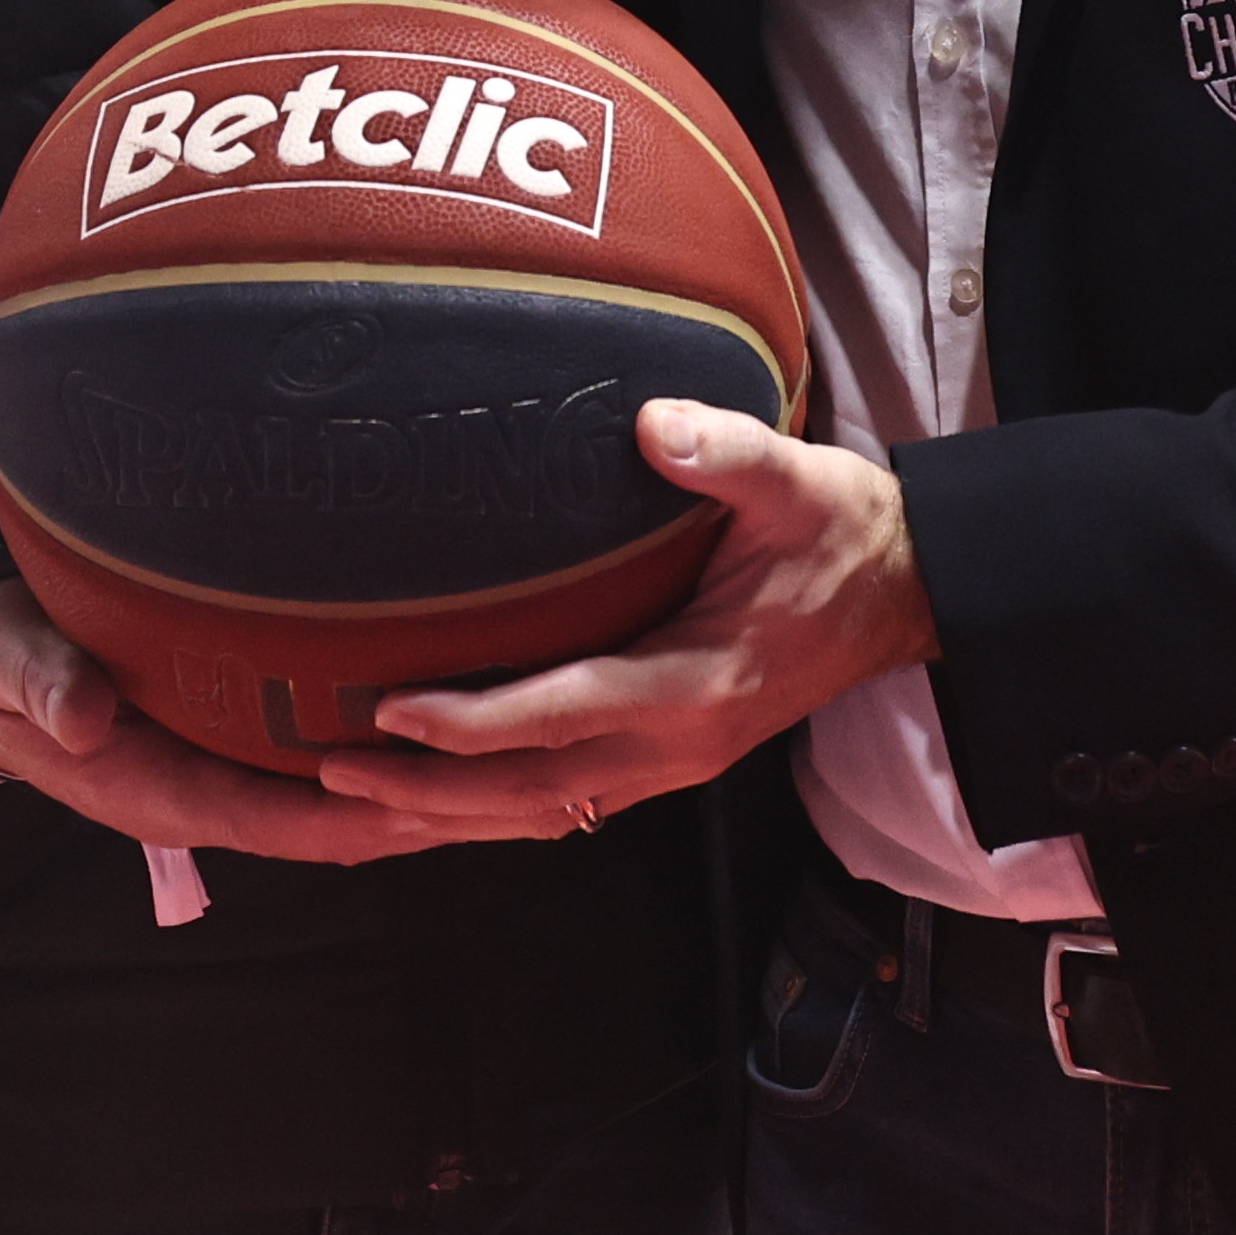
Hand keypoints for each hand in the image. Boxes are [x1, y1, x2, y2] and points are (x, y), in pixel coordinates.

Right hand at [0, 576, 473, 865]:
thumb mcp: (12, 665)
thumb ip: (48, 688)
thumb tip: (86, 719)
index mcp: (164, 792)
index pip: (279, 819)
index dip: (356, 815)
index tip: (430, 803)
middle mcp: (210, 794)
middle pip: (336, 826)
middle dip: (422, 817)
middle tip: (518, 796)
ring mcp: (228, 775)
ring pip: (345, 803)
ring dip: (426, 798)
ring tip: (525, 777)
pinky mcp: (240, 744)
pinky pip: (329, 765)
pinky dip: (395, 761)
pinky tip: (461, 734)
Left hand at [318, 405, 934, 837]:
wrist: (905, 593)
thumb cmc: (841, 533)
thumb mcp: (795, 483)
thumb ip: (726, 453)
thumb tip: (653, 422)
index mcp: (695, 686)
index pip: (560, 715)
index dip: (470, 722)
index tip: (389, 708)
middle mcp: (676, 746)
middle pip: (530, 792)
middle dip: (427, 789)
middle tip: (329, 775)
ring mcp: (671, 764)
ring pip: (540, 811)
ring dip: (448, 811)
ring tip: (352, 800)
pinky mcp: (666, 760)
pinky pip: (563, 802)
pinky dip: (492, 807)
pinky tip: (434, 797)